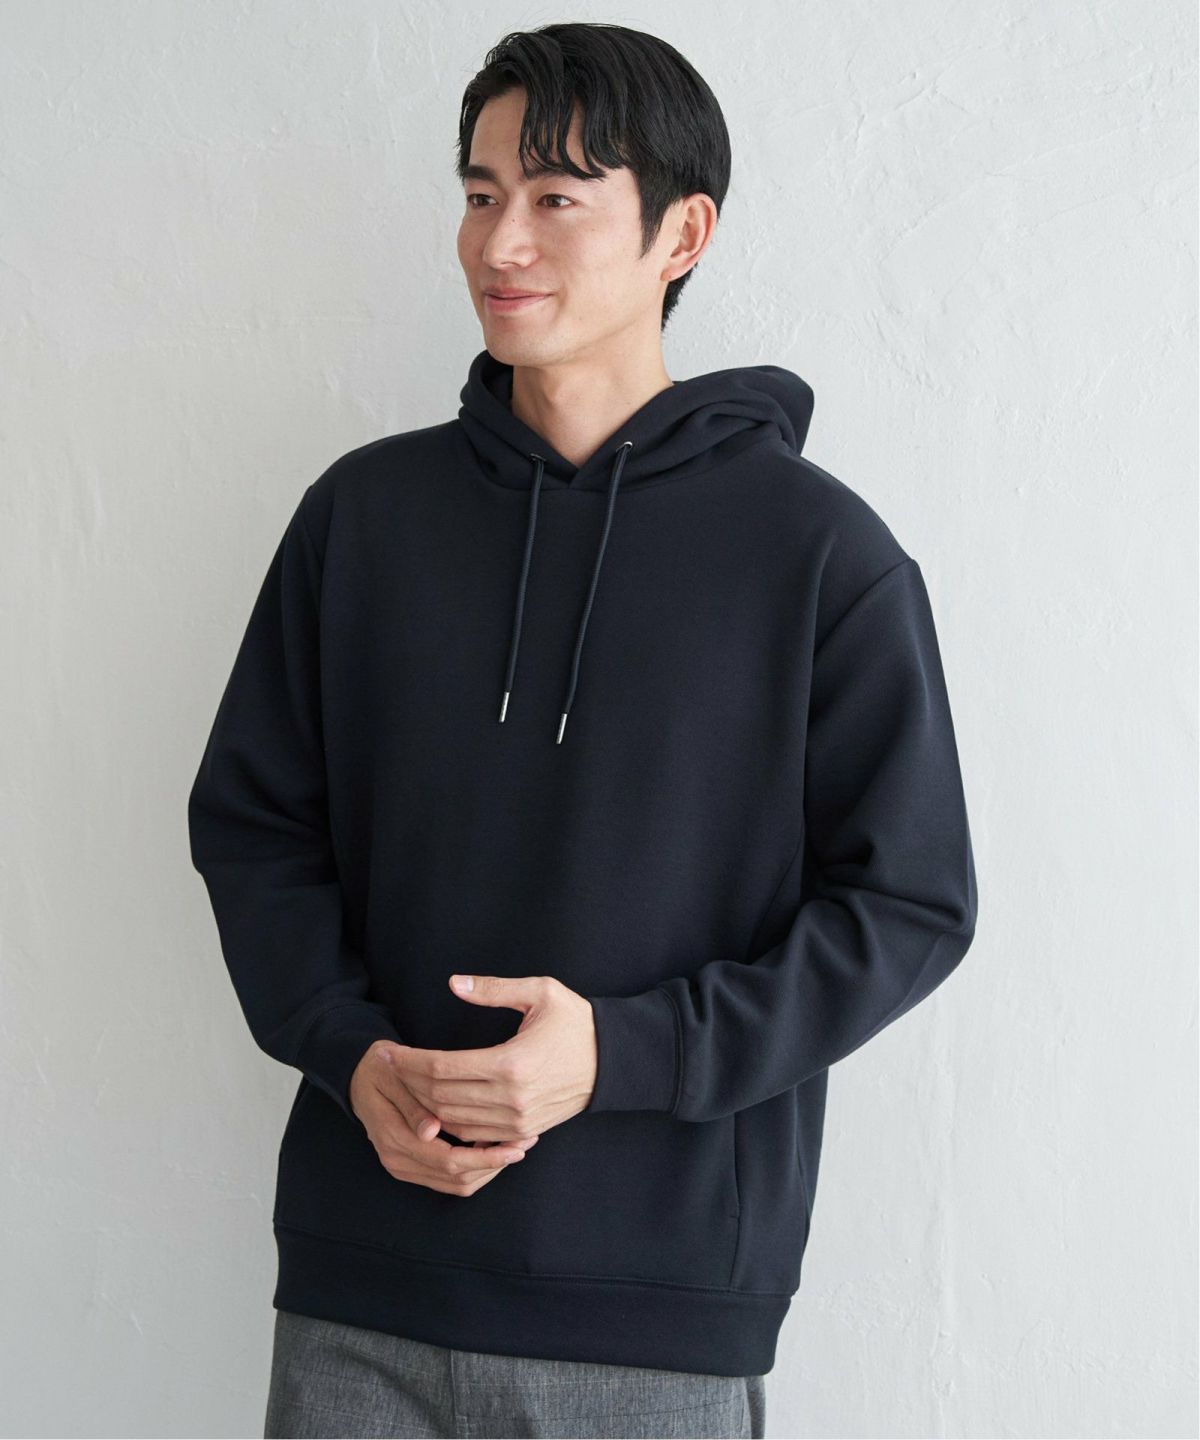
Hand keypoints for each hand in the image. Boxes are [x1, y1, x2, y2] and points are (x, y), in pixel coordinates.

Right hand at [350, 1042, 539, 1195]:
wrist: (358, 1075)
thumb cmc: (381, 1067)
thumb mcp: (393, 1075)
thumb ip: (412, 1104)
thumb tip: (431, 1132)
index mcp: (393, 1137)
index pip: (448, 1160)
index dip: (486, 1157)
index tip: (516, 1145)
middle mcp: (396, 1159)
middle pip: (456, 1179)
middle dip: (494, 1165)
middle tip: (525, 1145)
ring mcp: (402, 1166)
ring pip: (455, 1184)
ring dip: (487, 1169)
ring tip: (515, 1146)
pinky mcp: (411, 1165)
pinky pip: (448, 1179)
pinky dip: (474, 1168)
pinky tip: (492, 1148)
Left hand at [392, 973, 598, 1143]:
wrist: (613, 1061)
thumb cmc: (576, 1022)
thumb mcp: (540, 992)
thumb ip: (493, 989)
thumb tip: (454, 983)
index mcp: (512, 1063)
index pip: (442, 1069)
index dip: (408, 1062)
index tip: (388, 1052)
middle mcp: (511, 1098)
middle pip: (440, 1098)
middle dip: (406, 1083)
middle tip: (385, 1067)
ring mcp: (517, 1121)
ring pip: (452, 1121)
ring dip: (422, 1104)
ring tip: (402, 1084)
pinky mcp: (522, 1131)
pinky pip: (472, 1135)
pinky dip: (448, 1122)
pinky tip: (432, 1103)